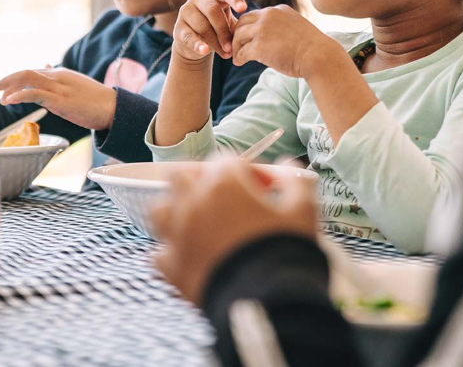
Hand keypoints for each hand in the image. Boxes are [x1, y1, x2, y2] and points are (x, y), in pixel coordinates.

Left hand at [0, 67, 116, 130]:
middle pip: (26, 73)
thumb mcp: (75, 84)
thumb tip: (47, 65)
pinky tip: (10, 100)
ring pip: (28, 80)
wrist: (113, 108)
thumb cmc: (96, 100)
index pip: (33, 72)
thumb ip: (58, 77)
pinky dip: (20, 95)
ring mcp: (58, 87)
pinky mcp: (60, 100)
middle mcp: (57, 76)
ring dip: (11, 87)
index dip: (16, 79)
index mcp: (60, 74)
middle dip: (8, 80)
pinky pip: (35, 94)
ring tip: (1, 97)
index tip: (6, 88)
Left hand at [151, 155, 317, 304]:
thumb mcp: (303, 210)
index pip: (227, 160)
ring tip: (194, 221)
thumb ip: (295, 181)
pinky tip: (188, 256)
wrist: (267, 302)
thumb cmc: (285, 250)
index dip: (245, 171)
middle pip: (181, 175)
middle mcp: (193, 202)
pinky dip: (171, 251)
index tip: (259, 186)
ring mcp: (177, 234)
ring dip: (174, 210)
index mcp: (223, 184)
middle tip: (219, 195)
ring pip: (159, 209)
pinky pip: (160, 252)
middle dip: (197, 179)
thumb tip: (289, 164)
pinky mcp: (171, 266)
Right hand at [172, 0, 247, 61]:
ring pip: (202, 25)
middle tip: (232, 47)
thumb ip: (239, 24)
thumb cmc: (218, 29)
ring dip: (215, 42)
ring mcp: (186, 11)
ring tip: (225, 54)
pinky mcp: (178, 27)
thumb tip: (251, 31)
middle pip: (212, 10)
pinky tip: (205, 50)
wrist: (197, 44)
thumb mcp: (229, 24)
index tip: (243, 9)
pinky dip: (197, 44)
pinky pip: (188, 35)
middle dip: (224, 30)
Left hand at [231, 5, 332, 77]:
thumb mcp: (296, 29)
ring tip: (237, 56)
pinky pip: (241, 51)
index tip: (247, 38)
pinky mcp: (258, 46)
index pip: (255, 15)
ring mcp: (262, 30)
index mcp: (279, 10)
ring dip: (236, 47)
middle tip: (237, 46)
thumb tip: (271, 40)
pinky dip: (238, 58)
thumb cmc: (312, 48)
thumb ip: (282, 29)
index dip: (249, 27)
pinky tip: (239, 63)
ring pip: (238, 36)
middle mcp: (269, 15)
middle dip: (238, 35)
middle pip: (243, 22)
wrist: (319, 56)